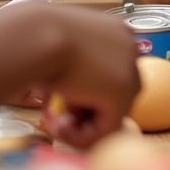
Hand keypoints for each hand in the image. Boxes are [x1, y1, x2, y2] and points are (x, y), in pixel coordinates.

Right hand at [0, 3, 139, 148]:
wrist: (39, 34)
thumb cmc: (39, 36)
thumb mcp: (61, 49)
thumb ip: (75, 65)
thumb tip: (72, 90)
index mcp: (118, 33)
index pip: (110, 75)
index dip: (82, 97)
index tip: (58, 104)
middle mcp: (130, 48)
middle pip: (114, 94)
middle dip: (83, 112)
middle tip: (55, 118)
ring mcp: (130, 70)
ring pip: (112, 113)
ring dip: (80, 127)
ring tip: (53, 123)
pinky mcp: (122, 93)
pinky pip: (107, 128)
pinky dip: (82, 136)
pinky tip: (58, 129)